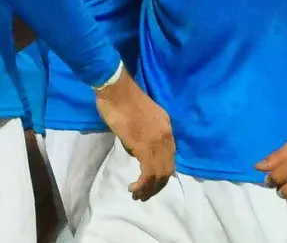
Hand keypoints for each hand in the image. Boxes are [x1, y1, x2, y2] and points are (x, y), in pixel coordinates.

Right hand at [95, 68, 174, 200]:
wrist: (117, 90)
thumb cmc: (123, 100)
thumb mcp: (142, 118)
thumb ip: (145, 134)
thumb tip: (138, 151)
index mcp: (167, 127)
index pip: (170, 156)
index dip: (162, 172)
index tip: (152, 181)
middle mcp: (166, 136)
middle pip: (167, 168)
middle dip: (157, 185)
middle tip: (145, 194)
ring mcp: (156, 142)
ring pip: (159, 174)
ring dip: (149, 189)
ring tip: (138, 196)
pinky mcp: (144, 147)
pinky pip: (148, 173)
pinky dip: (142, 185)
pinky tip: (133, 189)